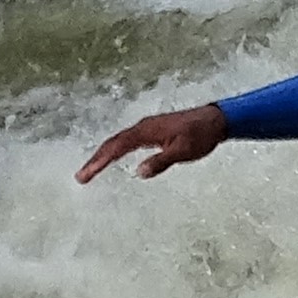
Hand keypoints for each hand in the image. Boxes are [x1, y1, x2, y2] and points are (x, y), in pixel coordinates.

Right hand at [78, 104, 230, 181]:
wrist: (216, 120)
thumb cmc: (201, 135)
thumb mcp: (183, 152)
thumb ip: (161, 162)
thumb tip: (139, 172)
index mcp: (145, 131)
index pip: (116, 148)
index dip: (99, 162)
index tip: (85, 175)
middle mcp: (142, 127)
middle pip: (112, 144)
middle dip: (95, 160)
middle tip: (81, 177)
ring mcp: (147, 128)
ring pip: (119, 141)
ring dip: (104, 155)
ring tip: (91, 170)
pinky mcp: (152, 130)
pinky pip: (128, 140)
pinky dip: (116, 149)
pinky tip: (114, 157)